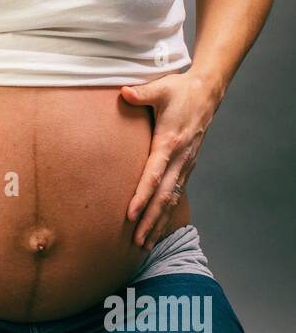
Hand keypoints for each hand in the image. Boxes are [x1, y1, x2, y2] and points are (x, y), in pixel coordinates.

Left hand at [120, 70, 215, 248]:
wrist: (207, 92)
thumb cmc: (180, 90)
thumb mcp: (161, 88)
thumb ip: (141, 93)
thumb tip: (124, 92)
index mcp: (170, 142)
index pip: (153, 175)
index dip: (142, 196)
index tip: (130, 214)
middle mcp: (180, 158)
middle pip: (163, 196)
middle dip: (150, 220)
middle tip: (136, 242)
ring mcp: (186, 164)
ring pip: (171, 199)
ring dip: (159, 222)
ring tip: (146, 244)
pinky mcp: (187, 166)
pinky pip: (176, 194)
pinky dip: (167, 213)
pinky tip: (158, 227)